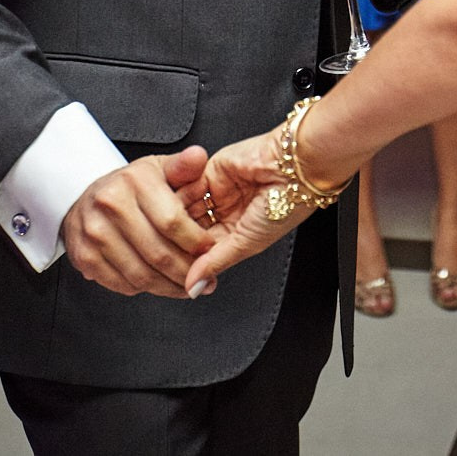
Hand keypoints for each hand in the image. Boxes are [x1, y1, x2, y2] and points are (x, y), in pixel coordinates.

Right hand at [61, 148, 213, 297]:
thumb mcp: (158, 168)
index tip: (210, 251)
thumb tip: (198, 156)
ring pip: (141, 275)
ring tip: (188, 286)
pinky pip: (123, 284)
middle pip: (158, 253)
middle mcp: (110, 206)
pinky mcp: (85, 257)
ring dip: (169, 287)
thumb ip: (183, 166)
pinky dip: (146, 289)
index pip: (172, 222)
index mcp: (134, 182)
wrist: (86, 196)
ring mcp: (95, 234)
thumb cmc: (129, 186)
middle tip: (205, 278)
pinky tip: (160, 284)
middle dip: (187, 272)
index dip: (195, 242)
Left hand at [181, 128, 313, 297]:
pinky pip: (186, 185)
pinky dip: (178, 194)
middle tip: (164, 248)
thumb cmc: (284, 206)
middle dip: (178, 239)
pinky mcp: (209, 172)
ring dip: (175, 217)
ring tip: (166, 227)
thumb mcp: (246, 244)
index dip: (188, 260)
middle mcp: (226, 215)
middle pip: (191, 230)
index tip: (172, 271)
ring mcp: (217, 194)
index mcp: (237, 236)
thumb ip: (214, 262)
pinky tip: (171, 204)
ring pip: (185, 209)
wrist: (292, 169)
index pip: (203, 252)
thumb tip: (193, 287)